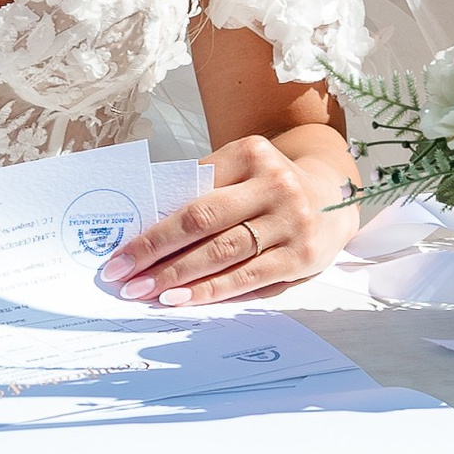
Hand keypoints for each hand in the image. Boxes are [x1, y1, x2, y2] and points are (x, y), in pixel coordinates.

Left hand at [101, 132, 349, 304]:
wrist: (335, 197)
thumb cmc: (269, 188)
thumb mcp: (242, 172)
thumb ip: (203, 191)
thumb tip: (144, 228)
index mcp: (251, 153)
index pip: (190, 191)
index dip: (152, 223)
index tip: (119, 250)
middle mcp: (275, 184)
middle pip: (202, 220)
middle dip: (155, 250)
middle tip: (120, 274)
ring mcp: (292, 221)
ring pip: (222, 253)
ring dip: (177, 275)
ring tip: (143, 291)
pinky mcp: (302, 256)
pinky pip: (247, 278)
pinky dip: (210, 291)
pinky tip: (180, 300)